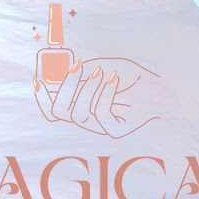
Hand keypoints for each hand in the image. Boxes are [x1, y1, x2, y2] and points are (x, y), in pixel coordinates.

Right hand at [34, 58, 162, 137]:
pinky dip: (105, 93)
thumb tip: (57, 73)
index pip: (52, 109)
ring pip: (79, 114)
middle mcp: (86, 119)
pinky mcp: (116, 132)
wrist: (161, 85)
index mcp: (79, 104)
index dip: (41, 98)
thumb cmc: (131, 75)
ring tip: (101, 71)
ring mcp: (100, 127)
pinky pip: (101, 115)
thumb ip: (81, 73)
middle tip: (78, 67)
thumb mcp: (102, 68)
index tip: (37, 80)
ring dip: (88, 89)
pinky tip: (114, 79)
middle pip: (60, 113)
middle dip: (65, 89)